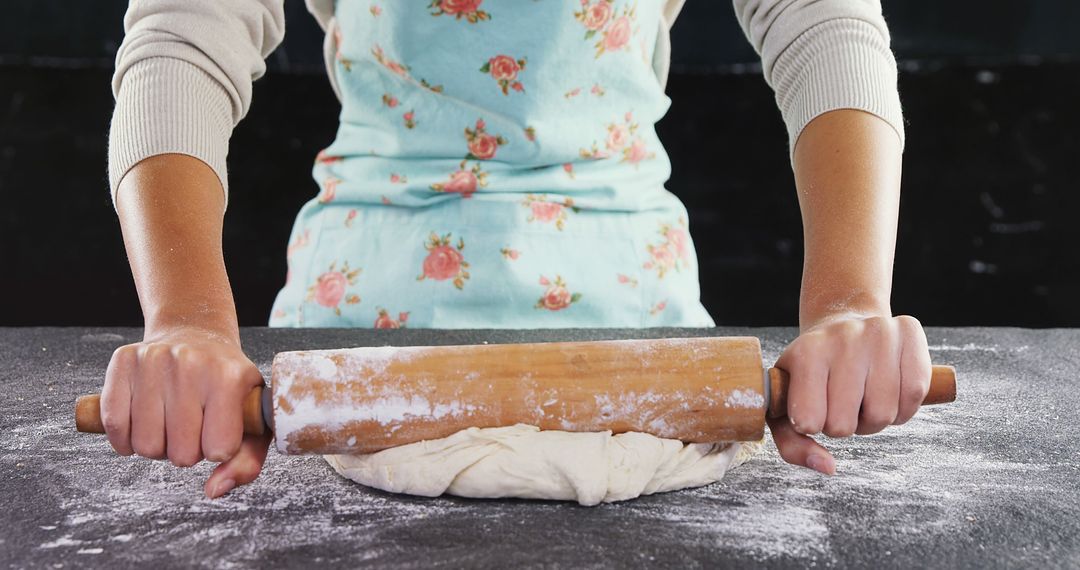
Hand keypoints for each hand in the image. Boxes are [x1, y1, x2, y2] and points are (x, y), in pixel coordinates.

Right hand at [99, 325, 271, 497]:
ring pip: (145, 446)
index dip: (218, 450)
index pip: (219, 450)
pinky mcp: (124, 360)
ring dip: (157, 446)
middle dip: (186, 452)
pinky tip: (141, 425)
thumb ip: (246, 463)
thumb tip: (213, 491)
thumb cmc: (228, 387)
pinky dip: (125, 439)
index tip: (219, 432)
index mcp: (230, 376)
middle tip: (192, 429)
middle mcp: (192, 364)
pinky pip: (114, 425)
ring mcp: (154, 359)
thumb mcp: (252, 419)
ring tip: (169, 424)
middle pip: (180, 454)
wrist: (196, 336)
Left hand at [768, 313, 931, 474]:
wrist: (841, 322)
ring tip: (863, 397)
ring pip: (883, 415)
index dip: (813, 425)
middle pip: (846, 425)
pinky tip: (888, 392)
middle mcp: (843, 337)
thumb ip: (793, 445)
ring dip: (874, 419)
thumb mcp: (785, 402)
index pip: (809, 422)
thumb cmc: (810, 372)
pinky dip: (902, 408)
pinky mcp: (909, 332)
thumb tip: (827, 467)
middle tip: (840, 403)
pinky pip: (914, 395)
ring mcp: (879, 332)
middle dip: (843, 425)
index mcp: (805, 353)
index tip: (811, 408)